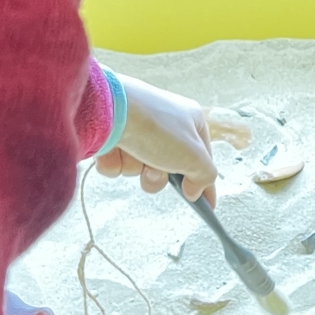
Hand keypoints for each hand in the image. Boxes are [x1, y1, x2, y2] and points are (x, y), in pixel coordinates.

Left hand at [95, 74, 217, 203]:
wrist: (108, 110)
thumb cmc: (155, 127)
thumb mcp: (192, 156)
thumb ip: (204, 176)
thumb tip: (196, 190)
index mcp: (191, 119)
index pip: (203, 157)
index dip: (204, 182)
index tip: (206, 204)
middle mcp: (165, 122)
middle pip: (168, 166)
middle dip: (158, 174)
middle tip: (153, 170)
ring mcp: (137, 128)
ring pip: (140, 167)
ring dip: (135, 167)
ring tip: (131, 152)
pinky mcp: (113, 134)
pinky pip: (117, 162)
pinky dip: (115, 162)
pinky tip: (113, 148)